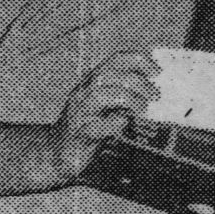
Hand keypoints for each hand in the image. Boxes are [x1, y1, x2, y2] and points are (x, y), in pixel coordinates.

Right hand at [53, 50, 159, 179]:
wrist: (58, 153)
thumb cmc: (88, 128)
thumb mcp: (107, 108)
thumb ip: (126, 98)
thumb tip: (157, 92)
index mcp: (93, 82)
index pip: (115, 60)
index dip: (137, 60)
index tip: (157, 71)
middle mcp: (83, 93)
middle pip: (108, 75)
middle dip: (136, 81)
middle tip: (155, 95)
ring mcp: (78, 113)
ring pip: (99, 96)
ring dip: (127, 99)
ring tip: (143, 109)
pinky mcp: (77, 134)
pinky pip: (94, 126)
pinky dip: (112, 124)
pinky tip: (123, 125)